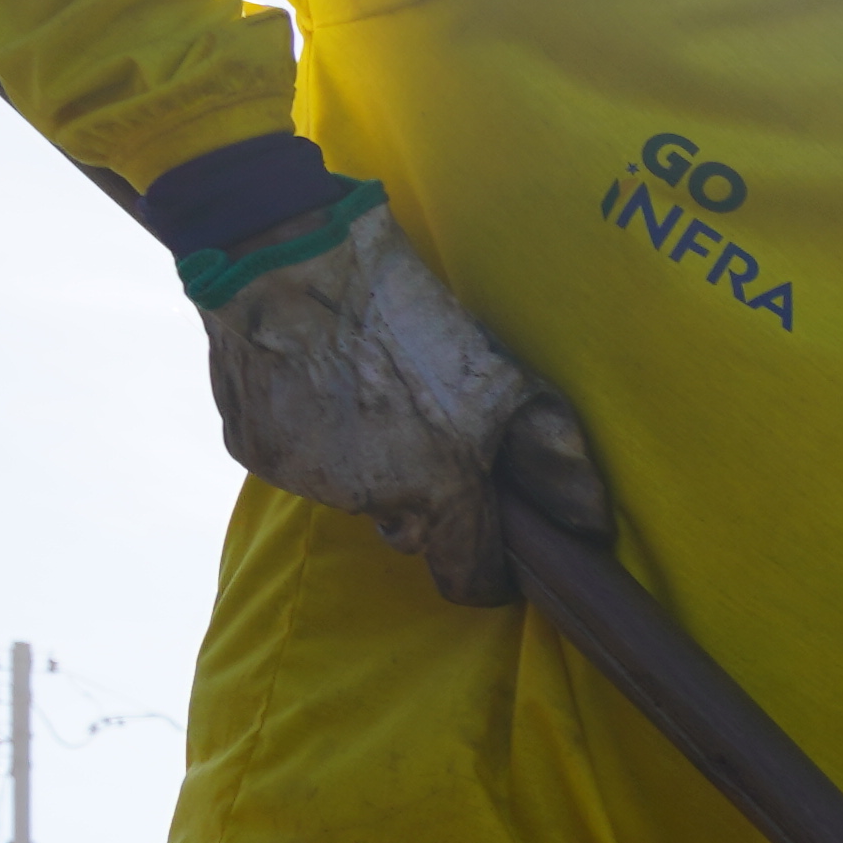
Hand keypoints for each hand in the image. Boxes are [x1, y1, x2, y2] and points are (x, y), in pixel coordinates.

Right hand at [197, 197, 611, 606]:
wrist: (288, 263)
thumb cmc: (407, 318)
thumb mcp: (503, 378)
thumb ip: (555, 457)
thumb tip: (590, 523)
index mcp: (437, 493)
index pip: (467, 578)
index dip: (485, 569)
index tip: (490, 546)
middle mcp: (369, 502)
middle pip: (408, 529)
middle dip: (423, 500)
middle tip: (424, 436)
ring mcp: (305, 479)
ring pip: (349, 492)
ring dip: (364, 463)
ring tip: (367, 393)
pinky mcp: (252, 452)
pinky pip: (295, 460)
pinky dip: (310, 436)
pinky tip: (316, 383)